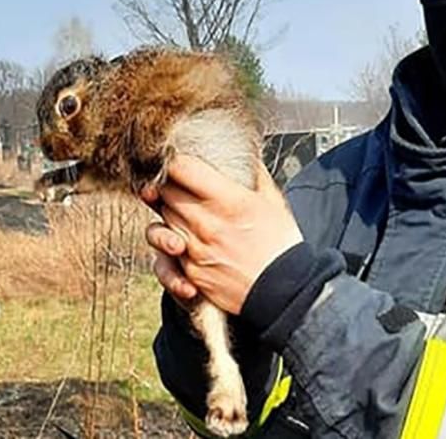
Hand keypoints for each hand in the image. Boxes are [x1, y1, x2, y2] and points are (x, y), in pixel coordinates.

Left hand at [143, 155, 301, 314]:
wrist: (285, 291)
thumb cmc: (281, 244)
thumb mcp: (273, 201)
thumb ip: (254, 173)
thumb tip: (244, 153)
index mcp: (228, 201)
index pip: (181, 168)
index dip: (176, 161)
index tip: (180, 162)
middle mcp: (206, 224)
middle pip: (165, 192)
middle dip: (169, 185)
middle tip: (178, 184)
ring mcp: (195, 250)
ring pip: (160, 221)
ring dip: (167, 213)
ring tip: (180, 212)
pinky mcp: (190, 273)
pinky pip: (163, 255)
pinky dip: (169, 245)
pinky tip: (179, 241)